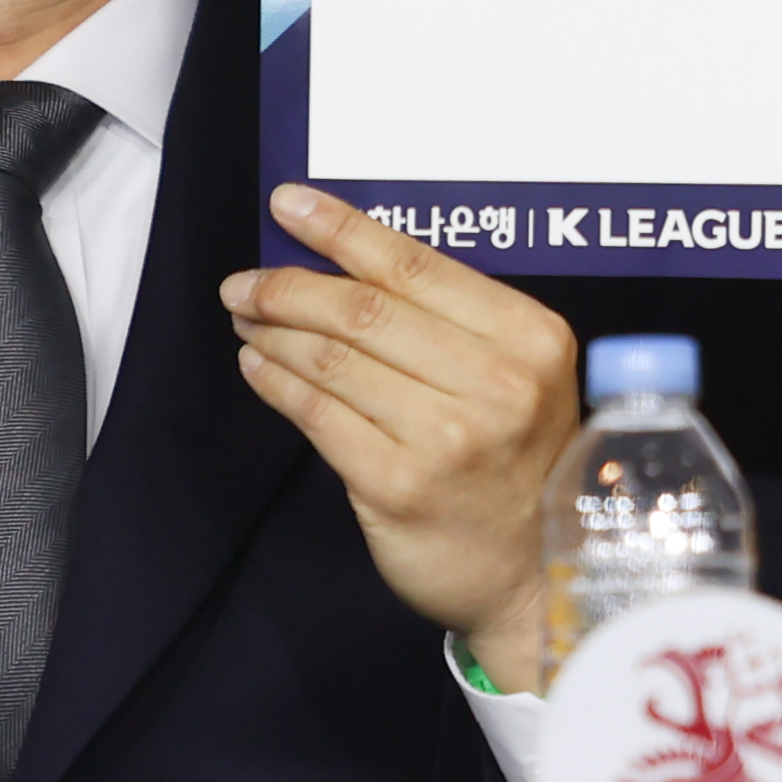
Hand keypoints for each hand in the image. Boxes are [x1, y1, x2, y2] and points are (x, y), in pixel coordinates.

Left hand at [226, 184, 582, 693]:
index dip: (343, 230)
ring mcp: (445, 438)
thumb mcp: (524, 378)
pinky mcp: (397, 486)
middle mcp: (495, 384)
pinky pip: (317, 416)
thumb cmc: (521, 467)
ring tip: (246, 317)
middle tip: (246, 280)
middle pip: (366, 310)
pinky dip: (277, 382)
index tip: (290, 204)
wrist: (535, 576)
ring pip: (334, 360)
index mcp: (530, 340)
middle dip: (291, 285)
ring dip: (275, 330)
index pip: (418, 266)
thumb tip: (349, 262)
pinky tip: (258, 366)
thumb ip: (456, 324)